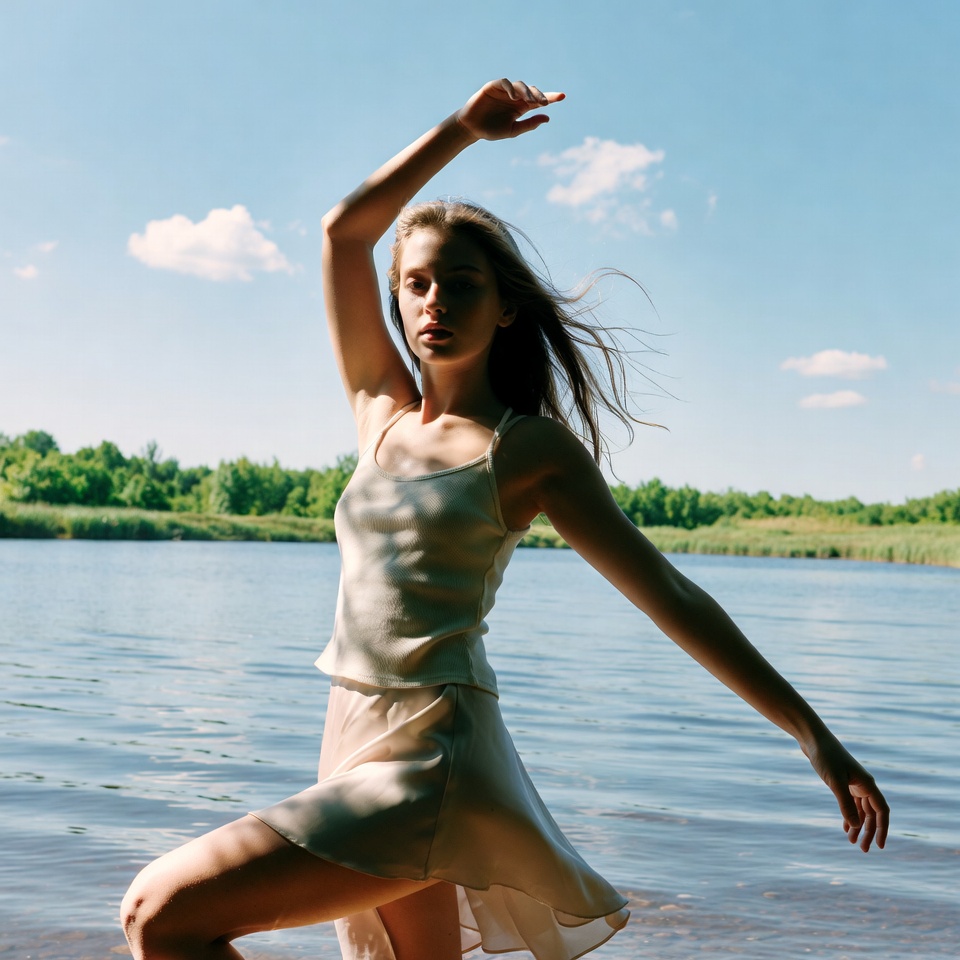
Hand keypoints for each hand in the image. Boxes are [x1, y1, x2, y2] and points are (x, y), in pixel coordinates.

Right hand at [457, 78, 564, 141]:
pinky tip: (514, 96)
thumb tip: (547, 118)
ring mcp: (504, 90)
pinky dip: (510, 87)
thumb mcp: (512, 130)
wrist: (472, 128)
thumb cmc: (491, 130)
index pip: (539, 100)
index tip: (563, 96)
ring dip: (527, 92)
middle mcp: (515, 97)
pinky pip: (504, 83)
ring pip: (520, 85)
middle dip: (540, 96)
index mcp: (521, 107)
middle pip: (532, 91)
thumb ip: (529, 125)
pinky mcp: (493, 86)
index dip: (551, 97)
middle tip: (545, 103)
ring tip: (530, 102)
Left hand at [804, 733, 889, 851]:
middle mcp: (864, 784)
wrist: (812, 739)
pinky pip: (851, 803)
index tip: (879, 846)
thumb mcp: (835, 782)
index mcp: (867, 784)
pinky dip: (849, 815)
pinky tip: (846, 827)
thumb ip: (845, 804)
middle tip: (862, 850)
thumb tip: (857, 826)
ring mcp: (853, 783)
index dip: (883, 829)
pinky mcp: (842, 781)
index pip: (882, 811)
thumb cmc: (825, 756)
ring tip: (851, 842)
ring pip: (861, 809)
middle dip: (868, 832)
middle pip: (871, 813)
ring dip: (858, 825)